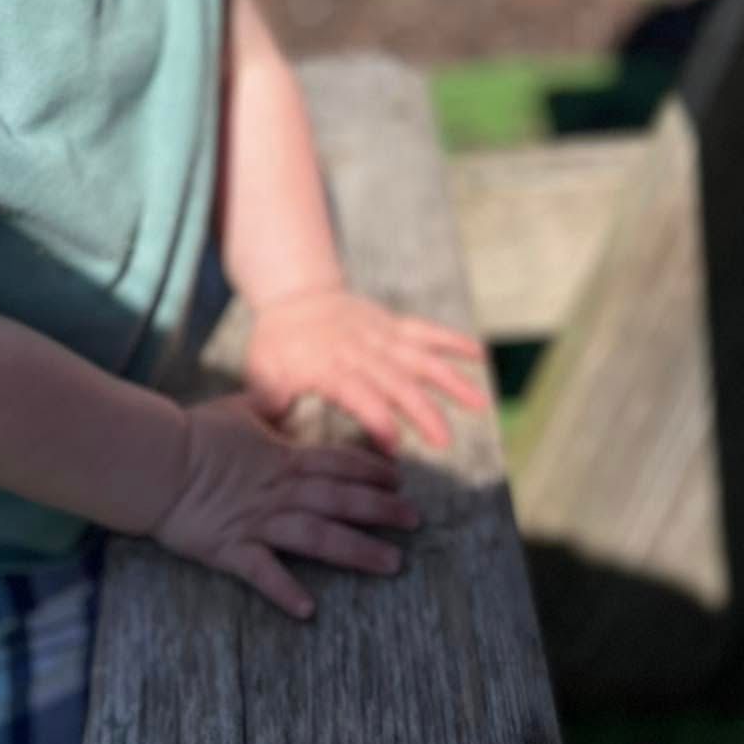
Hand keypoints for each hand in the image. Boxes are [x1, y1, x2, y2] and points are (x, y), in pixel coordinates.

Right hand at [148, 394, 418, 617]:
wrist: (152, 460)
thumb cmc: (193, 432)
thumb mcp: (238, 409)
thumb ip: (268, 404)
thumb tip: (286, 393)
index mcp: (282, 457)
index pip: (338, 462)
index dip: (372, 470)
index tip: (400, 480)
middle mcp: (278, 490)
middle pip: (339, 499)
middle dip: (381, 510)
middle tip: (415, 521)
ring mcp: (256, 521)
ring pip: (316, 536)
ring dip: (356, 550)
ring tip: (391, 564)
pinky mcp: (230, 548)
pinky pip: (261, 573)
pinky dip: (284, 590)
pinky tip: (308, 610)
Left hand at [244, 286, 488, 452]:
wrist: (294, 295)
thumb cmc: (276, 345)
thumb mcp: (262, 373)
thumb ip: (270, 404)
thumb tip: (269, 435)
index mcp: (328, 366)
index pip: (358, 394)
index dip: (376, 420)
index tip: (394, 448)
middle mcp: (360, 350)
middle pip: (396, 381)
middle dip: (422, 411)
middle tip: (445, 442)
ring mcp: (380, 335)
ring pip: (420, 357)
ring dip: (451, 380)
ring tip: (481, 405)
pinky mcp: (393, 325)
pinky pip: (426, 331)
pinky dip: (453, 341)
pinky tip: (481, 357)